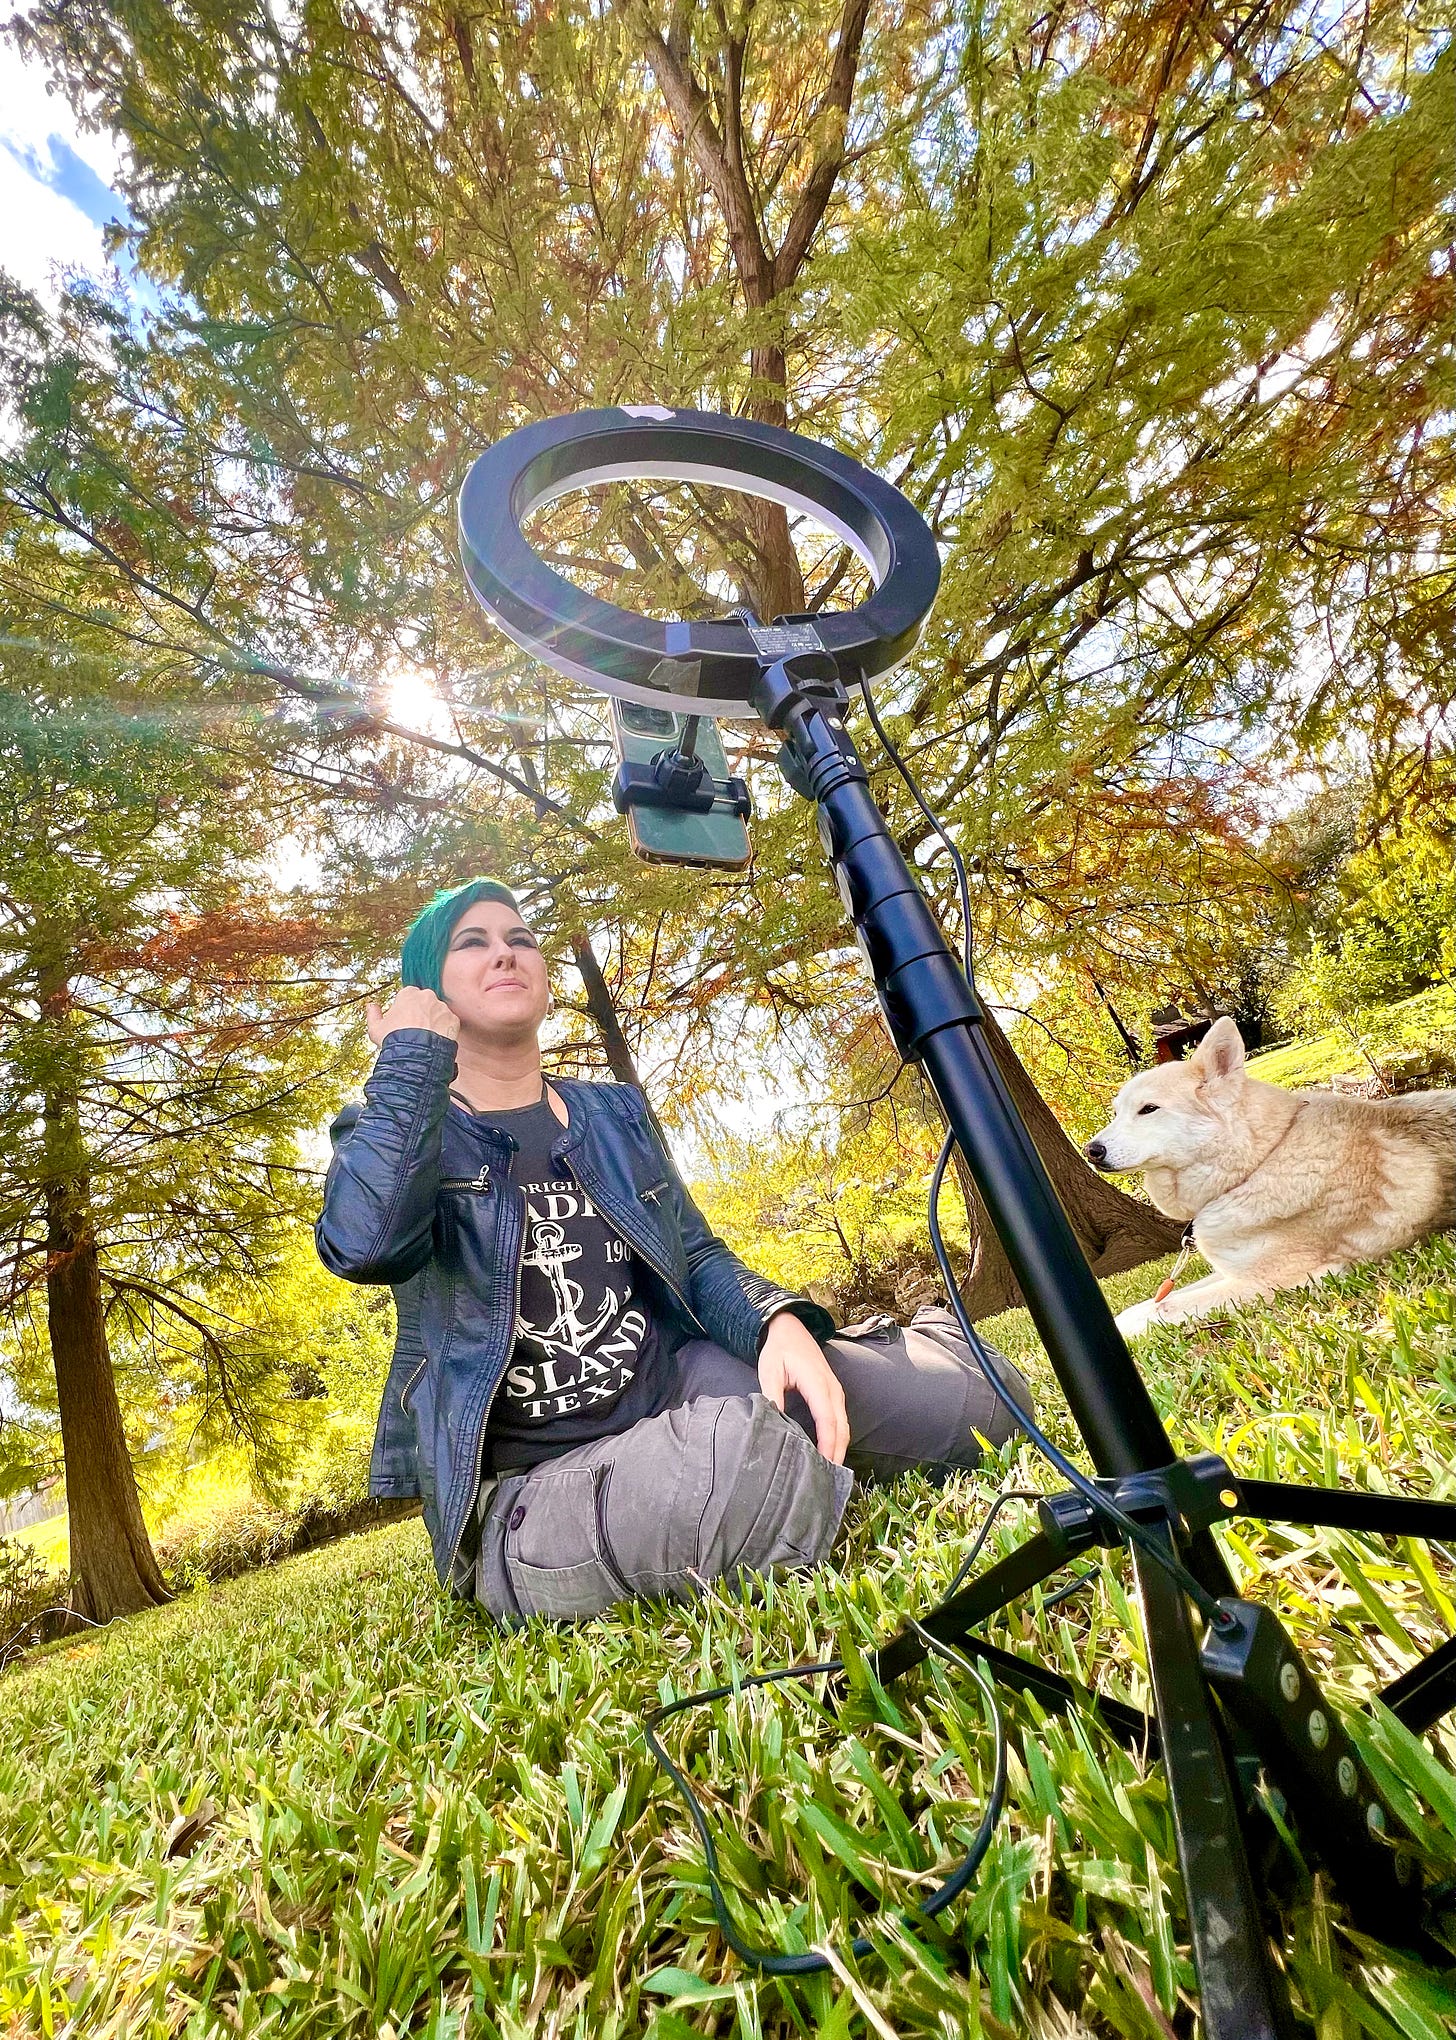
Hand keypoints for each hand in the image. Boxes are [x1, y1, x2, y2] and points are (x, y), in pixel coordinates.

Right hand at [366, 987, 459, 1045]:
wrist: (415, 1053)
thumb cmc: (394, 1039)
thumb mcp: (375, 1028)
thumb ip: (373, 1014)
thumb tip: (371, 1006)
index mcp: (409, 993)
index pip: (408, 996)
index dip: (405, 1009)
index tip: (404, 1021)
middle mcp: (428, 996)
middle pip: (425, 1002)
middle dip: (422, 1013)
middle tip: (416, 1029)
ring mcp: (442, 1007)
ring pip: (438, 1012)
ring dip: (434, 1021)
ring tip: (426, 1037)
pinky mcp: (453, 1020)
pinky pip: (449, 1023)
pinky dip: (444, 1030)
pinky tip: (435, 1041)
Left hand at [758, 1312, 849, 1464]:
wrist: (789, 1328)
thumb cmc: (779, 1350)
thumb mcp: (769, 1371)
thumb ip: (773, 1396)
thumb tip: (774, 1423)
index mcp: (817, 1383)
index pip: (827, 1419)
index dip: (828, 1444)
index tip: (825, 1465)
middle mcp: (832, 1389)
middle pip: (841, 1427)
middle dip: (837, 1453)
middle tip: (829, 1480)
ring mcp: (835, 1391)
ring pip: (843, 1425)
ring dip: (839, 1448)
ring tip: (830, 1473)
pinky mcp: (833, 1394)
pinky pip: (840, 1420)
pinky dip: (838, 1438)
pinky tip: (830, 1453)